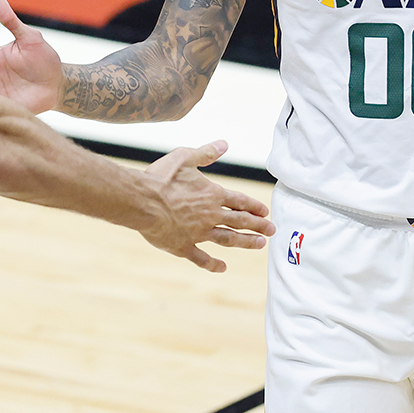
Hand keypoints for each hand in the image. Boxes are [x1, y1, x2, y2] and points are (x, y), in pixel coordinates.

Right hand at [140, 140, 273, 271]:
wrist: (142, 202)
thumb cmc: (160, 178)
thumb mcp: (184, 157)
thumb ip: (205, 153)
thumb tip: (224, 144)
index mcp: (211, 194)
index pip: (239, 201)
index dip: (254, 206)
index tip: (265, 211)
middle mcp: (210, 215)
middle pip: (240, 221)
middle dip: (258, 226)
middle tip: (272, 230)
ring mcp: (198, 233)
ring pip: (228, 239)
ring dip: (245, 242)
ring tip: (259, 245)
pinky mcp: (184, 246)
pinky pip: (202, 258)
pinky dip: (213, 264)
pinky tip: (222, 268)